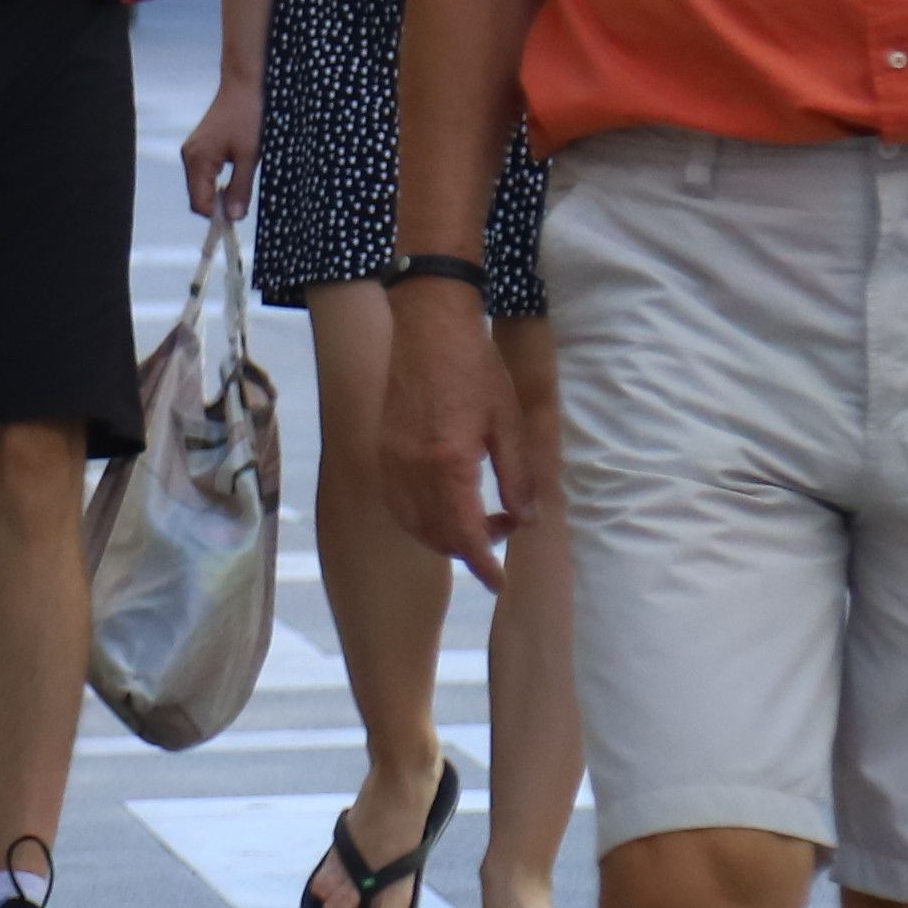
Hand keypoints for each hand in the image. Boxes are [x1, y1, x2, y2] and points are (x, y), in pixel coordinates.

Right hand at [177, 76, 259, 222]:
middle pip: (198, 197)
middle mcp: (190, 156)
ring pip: (202, 186)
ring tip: (242, 187)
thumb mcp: (249, 155)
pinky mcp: (201, 146)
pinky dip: (218, 181)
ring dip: (219, 193)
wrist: (246, 84)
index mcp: (198, 160)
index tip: (237, 221)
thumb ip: (240, 188)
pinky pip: (205, 173)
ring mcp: (193, 150)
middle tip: (243, 206)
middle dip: (218, 206)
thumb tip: (234, 218)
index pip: (200, 203)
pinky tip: (236, 174)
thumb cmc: (248, 116)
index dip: (217, 216)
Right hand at [382, 296, 519, 583]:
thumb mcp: (509, 421)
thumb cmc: (475, 367)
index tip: (499, 581)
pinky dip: (419, 518)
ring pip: (413, 524)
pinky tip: (442, 506)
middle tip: (503, 528)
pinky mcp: (381, 450)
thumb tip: (526, 519)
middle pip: (436, 536)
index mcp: (449, 464)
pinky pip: (397, 502)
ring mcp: (391, 461)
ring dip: (444, 536)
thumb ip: (518, 476)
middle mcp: (412, 469)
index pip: (465, 535)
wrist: (427, 325)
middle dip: (470, 548)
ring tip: (476, 518)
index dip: (483, 565)